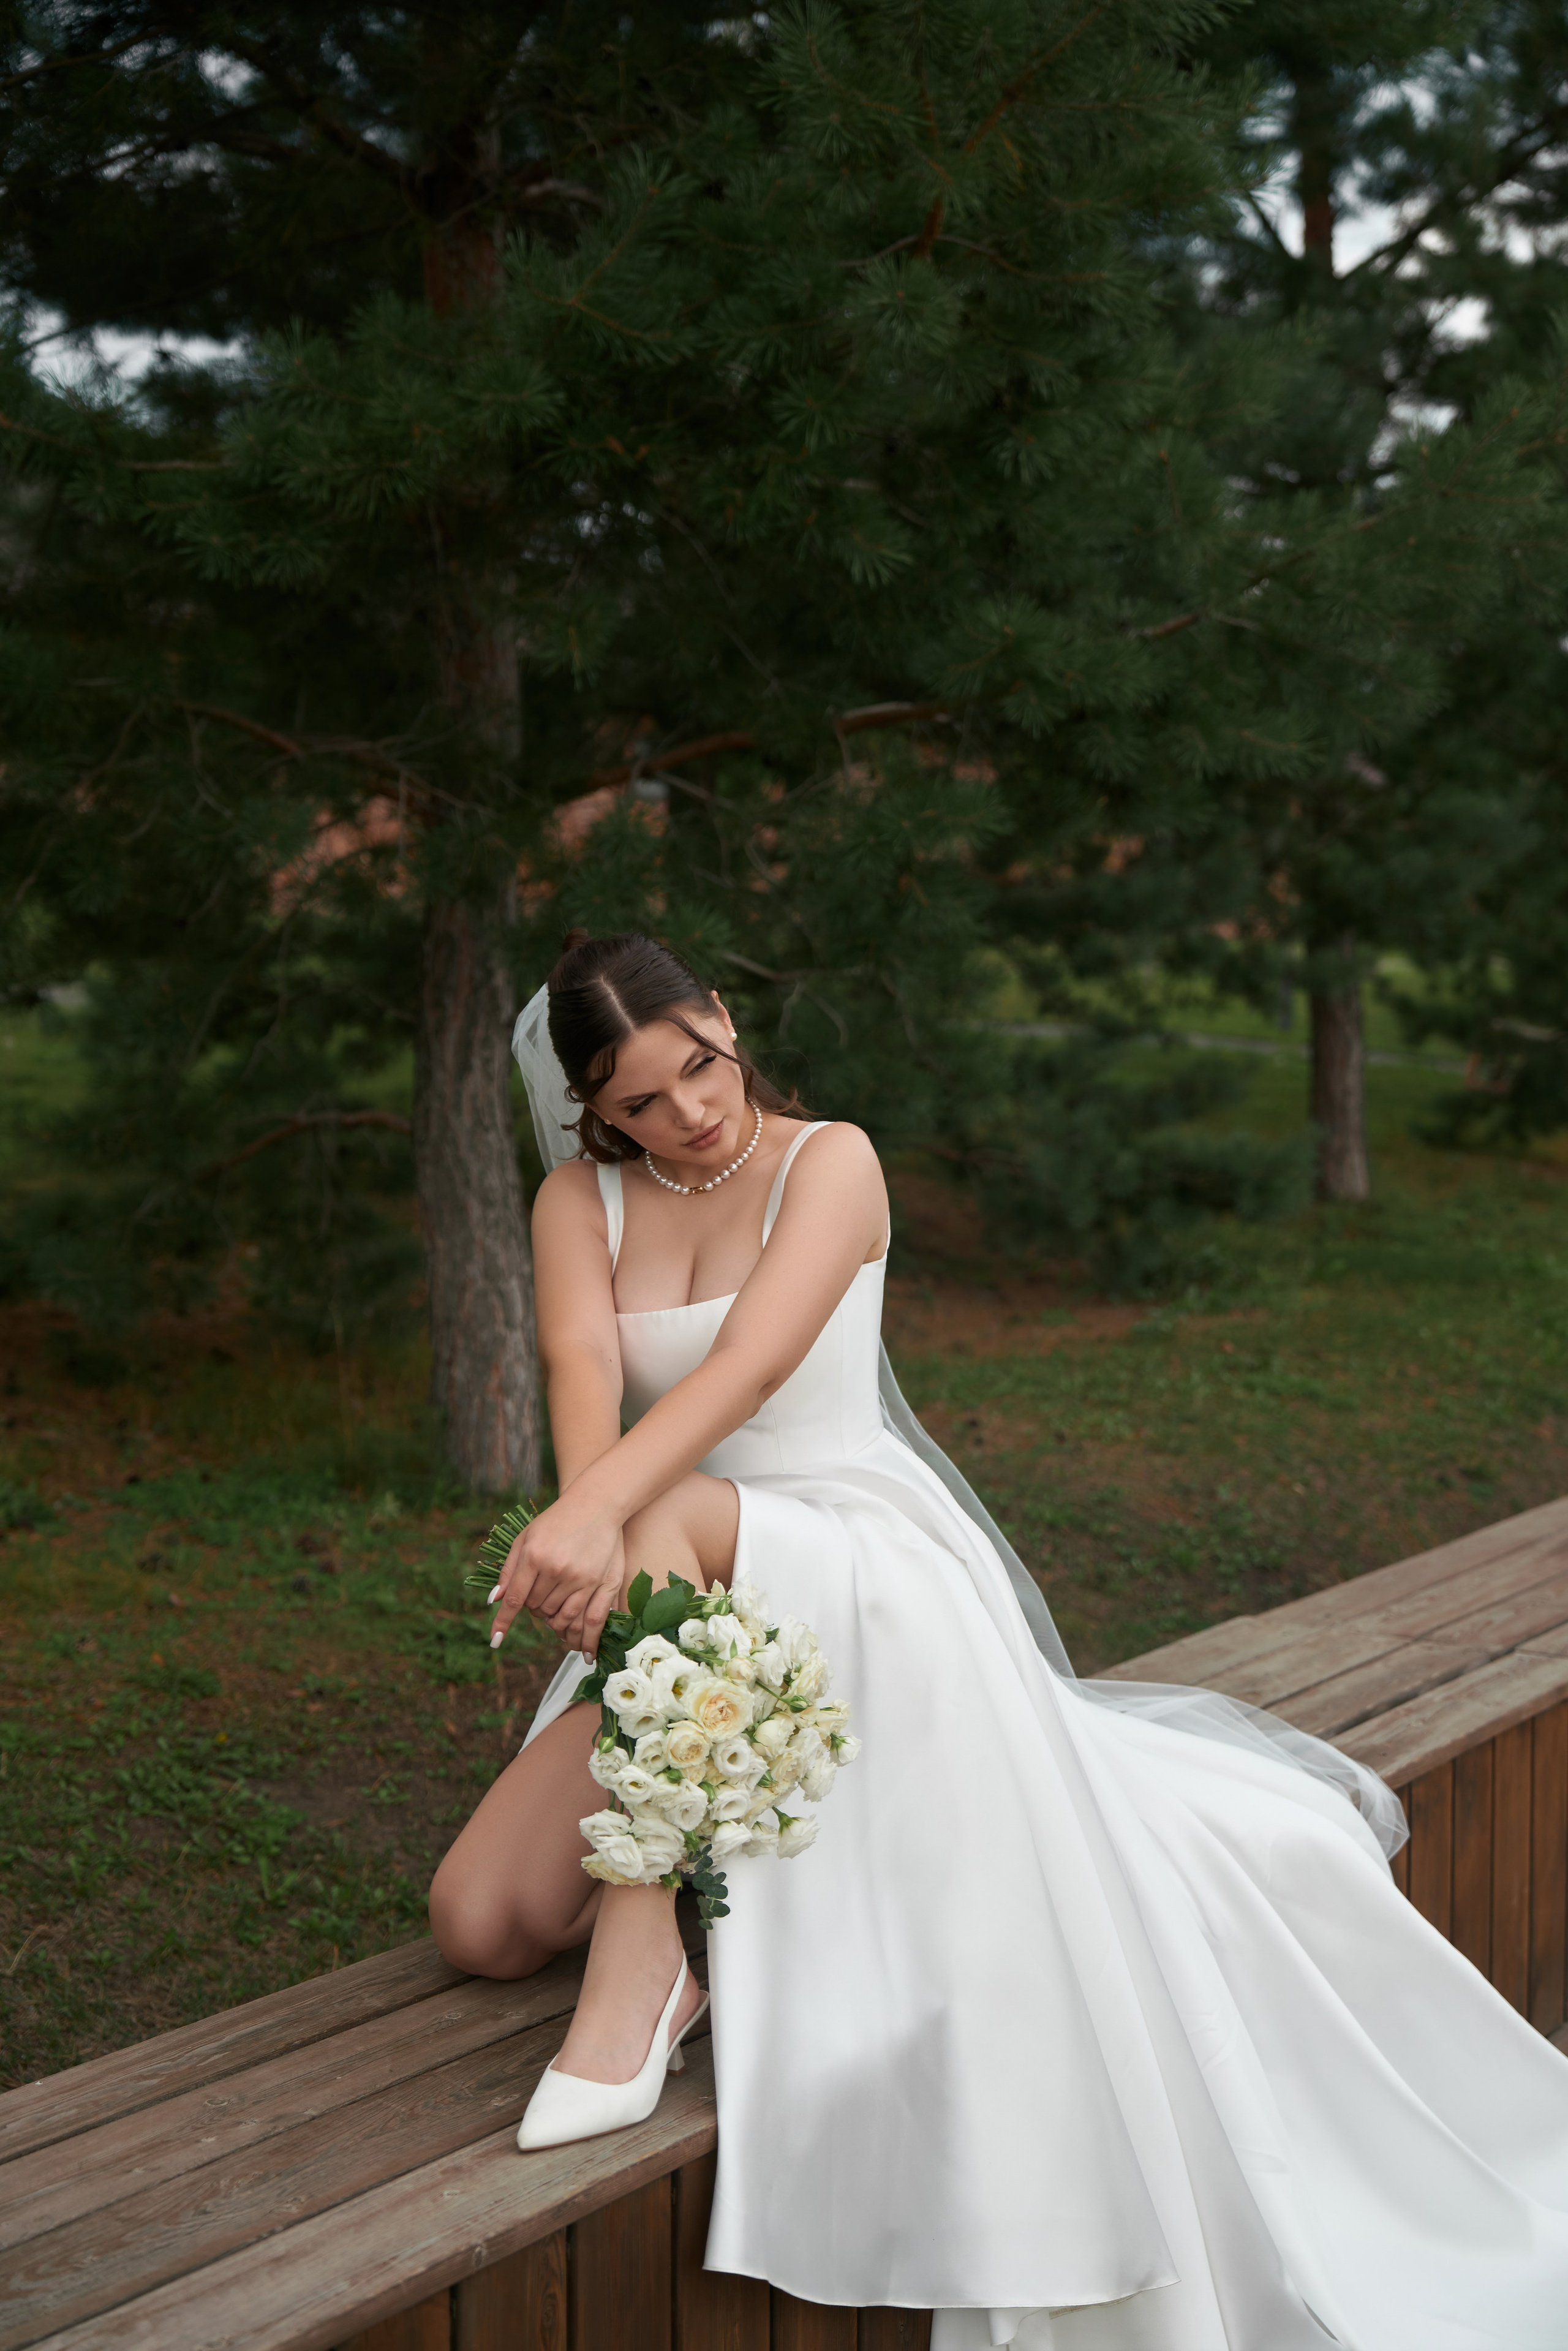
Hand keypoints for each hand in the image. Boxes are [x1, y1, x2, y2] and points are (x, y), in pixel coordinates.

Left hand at [489, 1491, 625, 1658]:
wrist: (596, 1504)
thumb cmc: (556, 1520)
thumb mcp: (525, 1537)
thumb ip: (509, 1569)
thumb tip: (494, 1600)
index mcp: (533, 1556)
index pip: (515, 1598)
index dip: (503, 1622)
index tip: (495, 1641)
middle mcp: (555, 1569)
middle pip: (537, 1608)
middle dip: (534, 1608)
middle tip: (539, 1595)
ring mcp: (580, 1578)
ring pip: (560, 1617)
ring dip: (553, 1620)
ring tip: (553, 1613)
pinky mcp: (602, 1582)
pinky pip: (590, 1620)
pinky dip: (584, 1638)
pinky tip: (583, 1653)